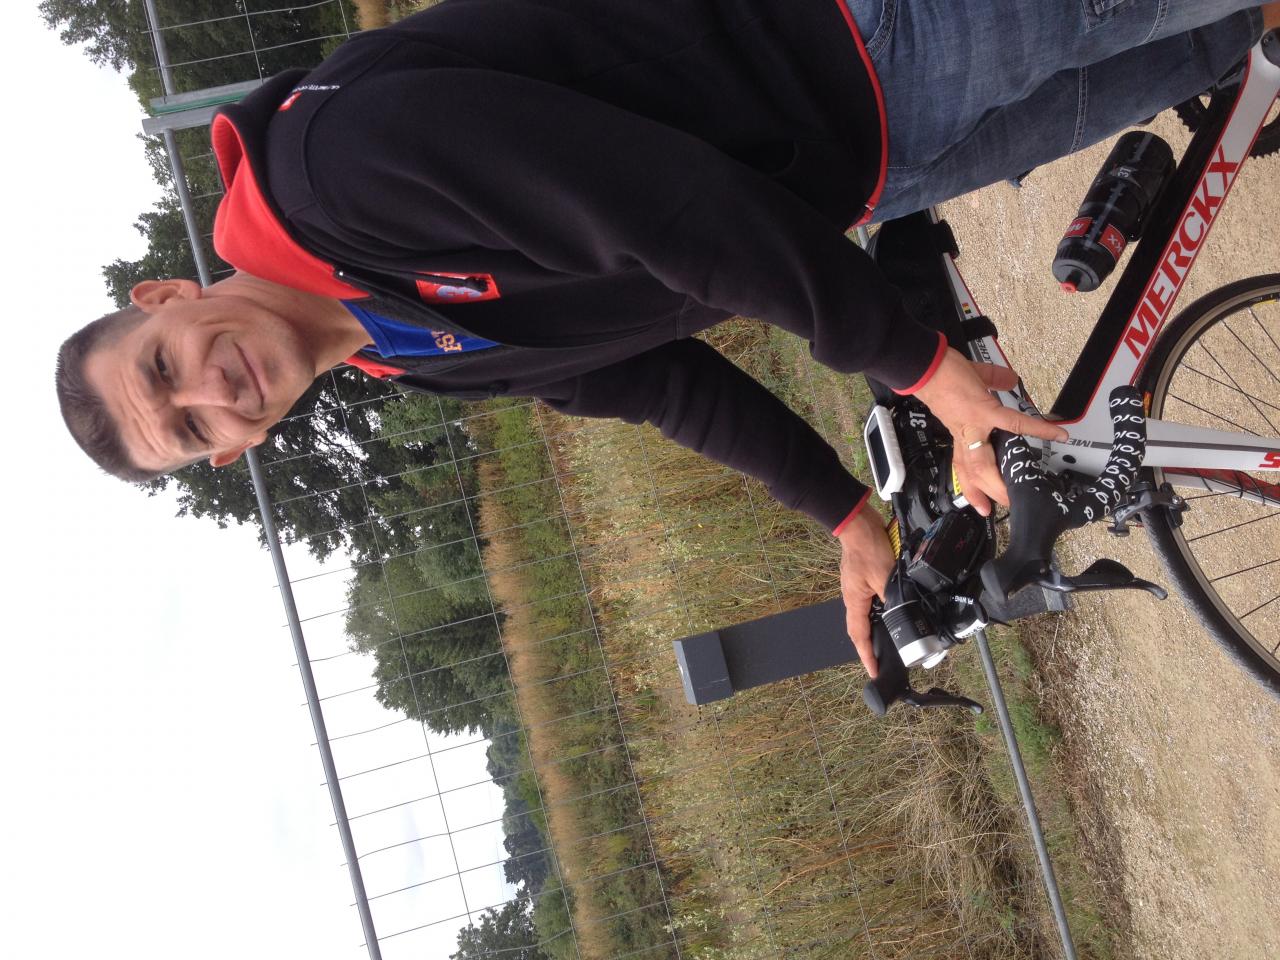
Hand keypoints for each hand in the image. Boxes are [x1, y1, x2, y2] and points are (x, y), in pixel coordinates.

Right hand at [837, 507, 895, 677]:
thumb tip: (902, 614)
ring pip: (866, 616)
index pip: (859, 636)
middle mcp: (853, 597)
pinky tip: (889, 611)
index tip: (874, 672)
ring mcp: (858, 587)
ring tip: (888, 641)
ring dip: (875, 629)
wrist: (859, 524)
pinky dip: (879, 612)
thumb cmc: (867, 547)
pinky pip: (871, 602)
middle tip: (882, 660)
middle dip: (870, 647)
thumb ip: (893, 597)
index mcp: (854, 601)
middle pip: (860, 629)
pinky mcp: (865, 578)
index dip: (867, 656)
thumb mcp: (884, 576)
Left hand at [914, 348, 1068, 515]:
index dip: (976, 483)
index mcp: (961, 432)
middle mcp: (965, 434)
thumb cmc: (941, 373)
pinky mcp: (983, 411)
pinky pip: (1014, 423)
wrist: (925, 365)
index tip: (983, 503)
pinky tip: (1057, 434)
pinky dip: (1037, 429)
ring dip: (1001, 482)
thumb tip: (1010, 379)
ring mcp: (973, 425)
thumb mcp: (967, 384)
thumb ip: (991, 381)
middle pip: (974, 472)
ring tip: (1019, 494)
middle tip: (1001, 508)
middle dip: (987, 493)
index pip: (968, 463)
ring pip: (985, 463)